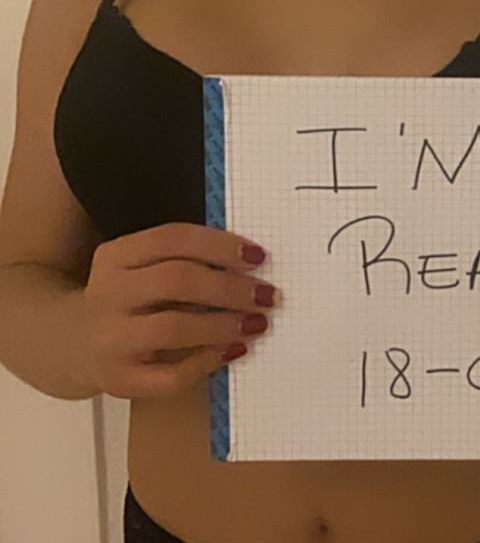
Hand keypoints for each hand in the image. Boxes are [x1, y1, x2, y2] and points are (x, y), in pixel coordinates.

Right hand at [82, 223, 280, 398]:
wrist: (75, 342)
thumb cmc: (128, 296)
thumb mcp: (140, 266)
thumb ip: (183, 258)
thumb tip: (249, 261)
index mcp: (116, 255)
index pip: (172, 239)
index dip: (219, 245)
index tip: (258, 257)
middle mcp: (107, 293)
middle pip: (176, 281)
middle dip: (228, 288)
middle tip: (265, 295)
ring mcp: (110, 339)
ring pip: (174, 327)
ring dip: (223, 324)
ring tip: (257, 323)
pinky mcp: (119, 380)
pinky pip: (170, 375)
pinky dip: (206, 362)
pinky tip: (232, 351)